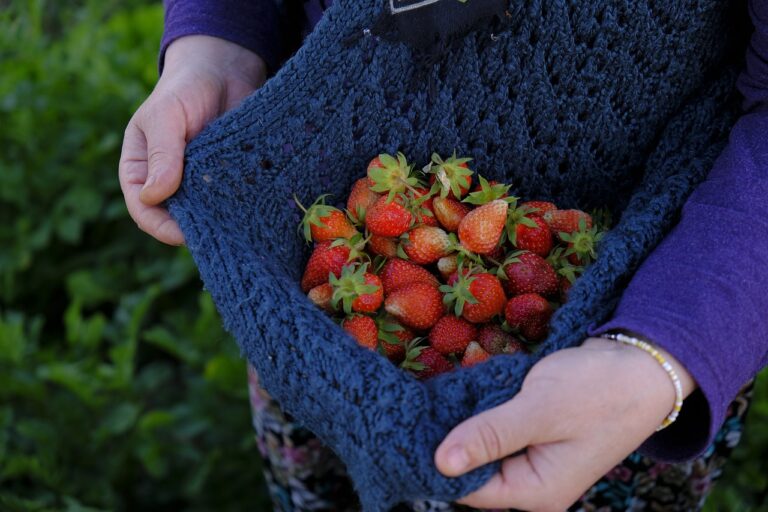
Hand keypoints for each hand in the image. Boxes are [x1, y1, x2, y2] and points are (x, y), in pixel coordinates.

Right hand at [119, 35, 266, 244]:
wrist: (223, 72)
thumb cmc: (184, 89)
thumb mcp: (166, 115)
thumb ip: (162, 153)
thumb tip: (154, 196)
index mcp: (141, 171)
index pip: (143, 209)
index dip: (160, 226)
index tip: (182, 234)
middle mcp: (170, 183)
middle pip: (176, 219)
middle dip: (194, 227)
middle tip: (216, 233)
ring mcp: (200, 184)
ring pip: (207, 214)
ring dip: (220, 220)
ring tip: (237, 223)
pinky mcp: (228, 180)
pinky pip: (233, 202)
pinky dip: (241, 207)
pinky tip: (253, 207)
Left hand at [435, 337, 695, 511]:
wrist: (641, 366)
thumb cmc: (598, 390)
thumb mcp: (540, 410)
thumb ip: (490, 436)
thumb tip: (440, 464)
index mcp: (537, 492)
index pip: (469, 489)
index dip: (440, 461)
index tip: (411, 430)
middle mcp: (534, 485)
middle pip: (473, 471)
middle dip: (449, 440)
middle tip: (420, 408)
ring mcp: (535, 461)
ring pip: (482, 449)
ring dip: (464, 424)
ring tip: (435, 399)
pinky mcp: (534, 438)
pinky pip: (497, 432)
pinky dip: (482, 414)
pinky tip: (462, 394)